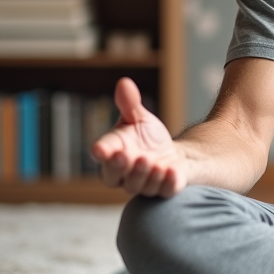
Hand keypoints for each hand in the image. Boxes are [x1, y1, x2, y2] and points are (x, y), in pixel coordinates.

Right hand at [92, 77, 184, 197]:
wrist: (173, 156)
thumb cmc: (148, 137)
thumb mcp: (139, 118)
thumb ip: (129, 104)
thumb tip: (124, 82)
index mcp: (113, 154)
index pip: (103, 154)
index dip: (101, 151)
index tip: (100, 149)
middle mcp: (124, 174)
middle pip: (115, 176)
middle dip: (121, 168)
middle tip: (129, 156)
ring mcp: (144, 185)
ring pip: (139, 186)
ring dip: (146, 176)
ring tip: (155, 163)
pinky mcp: (164, 190)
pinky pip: (163, 192)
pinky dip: (167, 183)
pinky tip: (171, 171)